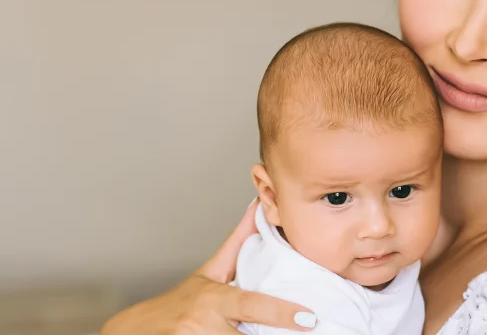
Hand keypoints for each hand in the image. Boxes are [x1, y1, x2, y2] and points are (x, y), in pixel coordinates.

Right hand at [101, 199, 315, 333]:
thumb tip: (256, 208)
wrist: (135, 332)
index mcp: (215, 300)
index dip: (281, 312)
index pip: (252, 305)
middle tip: (303, 330)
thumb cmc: (179, 303)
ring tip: (280, 334)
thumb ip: (236, 245)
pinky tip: (237, 334)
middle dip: (273, 334)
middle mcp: (205, 323)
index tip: (308, 318)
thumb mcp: (208, 274)